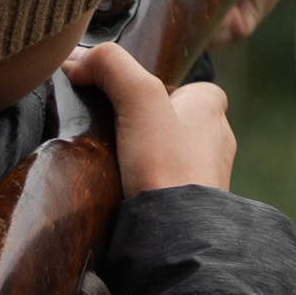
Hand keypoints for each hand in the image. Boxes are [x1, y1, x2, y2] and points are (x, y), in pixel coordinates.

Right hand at [63, 39, 236, 193]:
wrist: (178, 236)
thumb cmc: (167, 164)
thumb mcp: (138, 98)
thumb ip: (112, 66)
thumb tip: (78, 58)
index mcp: (212, 108)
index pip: (182, 84)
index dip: (150, 88)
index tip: (122, 100)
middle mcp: (216, 140)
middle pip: (173, 120)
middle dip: (145, 125)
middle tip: (114, 133)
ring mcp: (207, 176)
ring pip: (171, 154)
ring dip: (146, 157)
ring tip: (117, 165)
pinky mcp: (193, 206)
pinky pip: (168, 185)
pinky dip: (149, 185)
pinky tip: (127, 191)